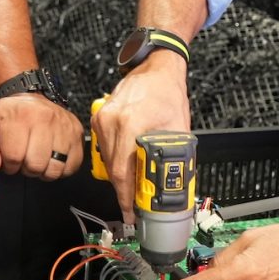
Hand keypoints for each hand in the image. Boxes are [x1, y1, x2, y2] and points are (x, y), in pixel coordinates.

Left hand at [0, 93, 83, 178]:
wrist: (31, 98)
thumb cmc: (9, 115)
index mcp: (20, 117)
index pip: (14, 158)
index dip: (8, 164)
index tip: (9, 157)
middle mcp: (45, 119)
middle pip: (36, 165)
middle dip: (26, 168)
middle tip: (24, 158)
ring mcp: (64, 126)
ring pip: (55, 168)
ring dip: (44, 170)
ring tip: (38, 158)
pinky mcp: (77, 133)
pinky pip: (72, 165)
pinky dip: (61, 168)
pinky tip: (52, 158)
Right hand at [91, 53, 188, 223]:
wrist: (156, 67)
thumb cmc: (168, 91)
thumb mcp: (179, 127)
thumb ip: (174, 156)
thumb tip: (174, 183)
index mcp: (131, 124)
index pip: (123, 172)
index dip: (126, 197)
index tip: (131, 213)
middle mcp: (112, 121)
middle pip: (113, 169)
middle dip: (125, 190)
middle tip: (136, 204)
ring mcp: (102, 118)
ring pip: (107, 159)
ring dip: (120, 175)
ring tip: (135, 184)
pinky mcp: (99, 116)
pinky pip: (104, 146)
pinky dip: (115, 158)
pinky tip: (128, 162)